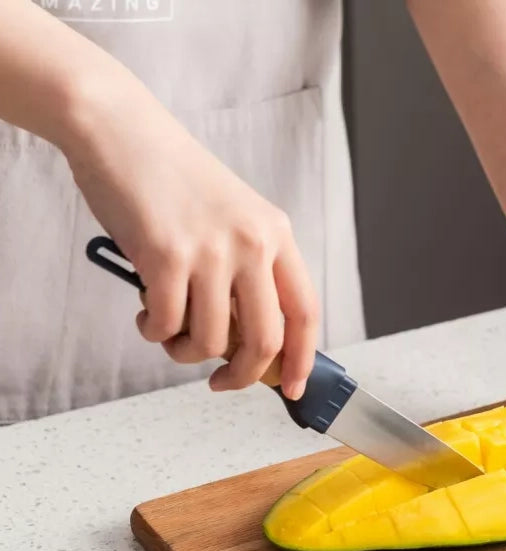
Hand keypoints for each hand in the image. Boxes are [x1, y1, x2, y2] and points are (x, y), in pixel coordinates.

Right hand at [63, 86, 317, 399]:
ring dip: (185, 352)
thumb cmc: (172, 178)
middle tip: (222, 381)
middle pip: (265, 340)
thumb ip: (249, 271)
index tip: (292, 387)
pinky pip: (166, 325)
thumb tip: (249, 340)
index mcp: (276, 235)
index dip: (302, 360)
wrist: (121, 130)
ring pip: (210, 341)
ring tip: (168, 333)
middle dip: (244, 375)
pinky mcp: (166, 256)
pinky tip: (146, 316)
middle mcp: (252, 244)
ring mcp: (211, 251)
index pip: (305, 313)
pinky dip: (154, 332)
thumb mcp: (234, 218)